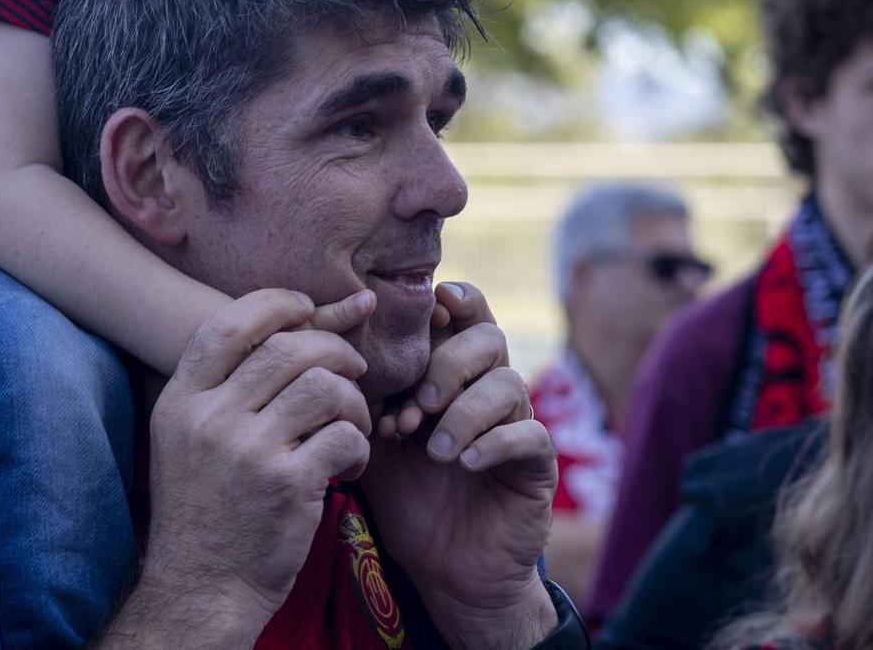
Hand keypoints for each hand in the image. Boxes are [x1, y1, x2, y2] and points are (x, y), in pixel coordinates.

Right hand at [138, 288, 375, 632]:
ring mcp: (248, 451)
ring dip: (353, 400)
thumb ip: (223, 387)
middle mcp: (209, 418)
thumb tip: (288, 326)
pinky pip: (345, 436)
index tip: (308, 310)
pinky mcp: (287, 485)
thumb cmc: (204, 508)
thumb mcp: (186, 439)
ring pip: (324, 387)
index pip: (229, 324)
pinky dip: (360, 445)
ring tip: (353, 424)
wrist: (201, 588)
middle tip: (352, 369)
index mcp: (181, 400)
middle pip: (288, 348)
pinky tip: (351, 464)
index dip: (277, 304)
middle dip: (334, 350)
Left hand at [361, 282, 555, 647]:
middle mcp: (489, 389)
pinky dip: (495, 442)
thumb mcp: (374, 439)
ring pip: (509, 384)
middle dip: (448, 364)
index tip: (428, 311)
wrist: (444, 568)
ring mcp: (517, 424)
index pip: (463, 315)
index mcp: (452, 373)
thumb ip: (364, 394)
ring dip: (464, 411)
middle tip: (418, 406)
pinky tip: (466, 463)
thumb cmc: (406, 495)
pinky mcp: (537, 464)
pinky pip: (529, 434)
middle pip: (488, 338)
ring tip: (435, 451)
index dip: (451, 303)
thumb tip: (335, 346)